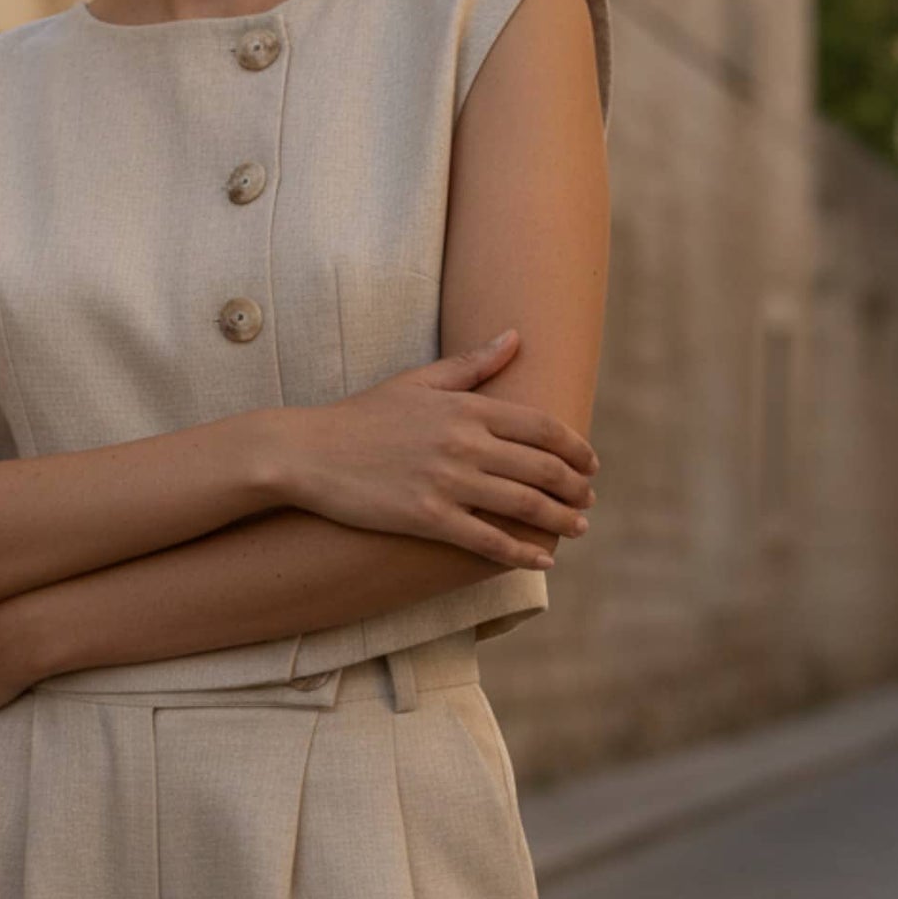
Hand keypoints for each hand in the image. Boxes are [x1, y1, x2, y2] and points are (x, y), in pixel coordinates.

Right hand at [278, 328, 598, 569]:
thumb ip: (472, 364)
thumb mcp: (419, 382)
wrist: (307, 453)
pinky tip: (542, 560)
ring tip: (580, 527)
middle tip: (588, 499)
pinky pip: (487, 540)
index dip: (575, 447)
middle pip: (542, 468)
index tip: (590, 463)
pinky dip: (521, 553)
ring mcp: (447, 482)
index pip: (542, 427)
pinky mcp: (427, 518)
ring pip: (524, 505)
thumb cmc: (361, 416)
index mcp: (467, 407)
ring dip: (561, 519)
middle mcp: (465, 443)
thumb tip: (516, 337)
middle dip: (576, 487)